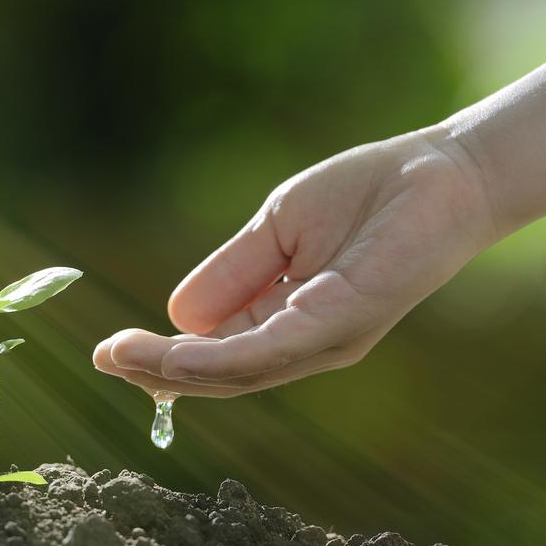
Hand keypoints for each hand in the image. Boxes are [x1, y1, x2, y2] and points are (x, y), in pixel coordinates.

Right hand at [93, 126, 496, 397]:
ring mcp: (328, 336)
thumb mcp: (278, 232)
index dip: (161, 356)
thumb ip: (232, 273)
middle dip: (158, 372)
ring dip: (179, 370)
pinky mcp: (347, 317)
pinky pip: (277, 346)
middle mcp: (307, 342)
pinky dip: (225, 356)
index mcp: (287, 322)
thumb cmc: (365, 196)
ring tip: (126, 359)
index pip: (215, 353)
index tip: (108, 350)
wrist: (441, 171)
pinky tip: (182, 352)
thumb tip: (175, 315)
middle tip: (104, 360)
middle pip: (222, 375)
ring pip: (243, 370)